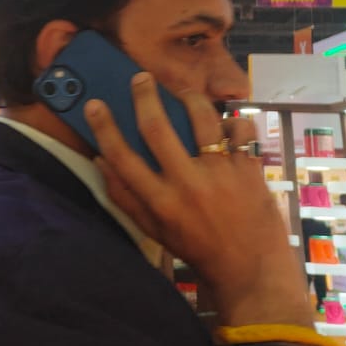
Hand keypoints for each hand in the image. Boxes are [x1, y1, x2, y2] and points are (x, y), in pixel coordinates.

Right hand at [86, 73, 311, 329]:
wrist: (250, 268)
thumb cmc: (196, 248)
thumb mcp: (154, 230)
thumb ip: (125, 197)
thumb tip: (100, 160)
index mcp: (160, 202)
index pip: (122, 157)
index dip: (104, 127)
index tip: (94, 104)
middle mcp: (188, 184)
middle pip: (158, 129)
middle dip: (145, 97)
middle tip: (140, 77)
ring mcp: (222, 174)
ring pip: (202, 120)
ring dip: (190, 99)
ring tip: (183, 93)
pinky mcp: (250, 170)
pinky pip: (241, 132)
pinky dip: (233, 122)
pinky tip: (225, 122)